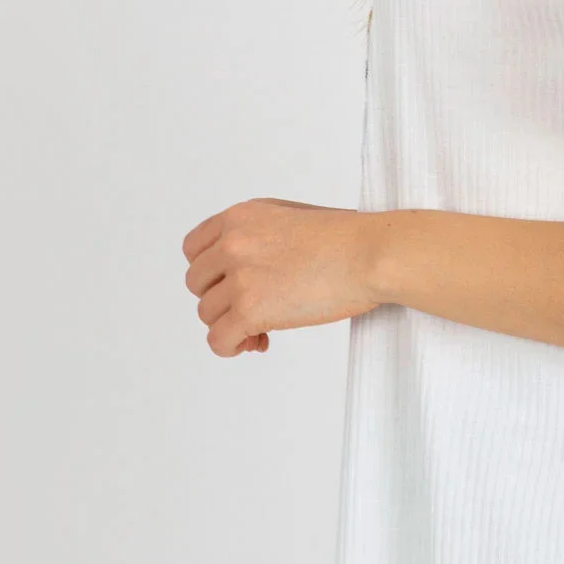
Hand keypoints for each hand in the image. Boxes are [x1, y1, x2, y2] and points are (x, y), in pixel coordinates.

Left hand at [181, 197, 380, 357]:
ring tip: (259, 330)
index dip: (209, 273)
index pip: (193, 248)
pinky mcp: (250, 309)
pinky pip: (218, 340)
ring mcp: (239, 276)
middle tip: (250, 311)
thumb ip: (257, 237)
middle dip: (220, 300)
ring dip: (230, 325)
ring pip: (206, 313)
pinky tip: (254, 343)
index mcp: (240, 217)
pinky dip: (231, 347)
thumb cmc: (346, 239)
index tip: (228, 285)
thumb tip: (241, 274)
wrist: (370, 254)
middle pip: (197, 283)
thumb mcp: (289, 218)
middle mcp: (232, 243)